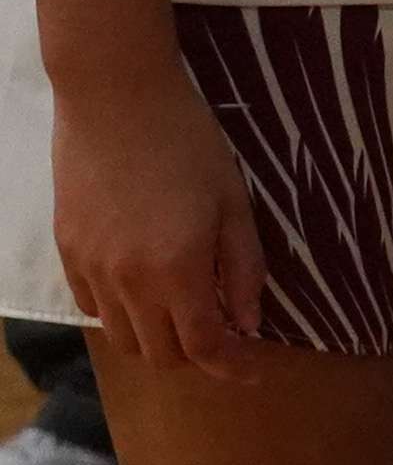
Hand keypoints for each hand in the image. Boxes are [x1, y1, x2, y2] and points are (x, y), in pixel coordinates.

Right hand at [49, 67, 260, 374]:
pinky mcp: (67, 251)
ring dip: (157, 339)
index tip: (254, 366)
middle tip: (224, 332)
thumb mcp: (235, 204)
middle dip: (197, 355)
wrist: (114, 98)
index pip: (206, 348)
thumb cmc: (188, 142)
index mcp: (177, 270)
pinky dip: (121, 313)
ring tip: (185, 313)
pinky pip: (92, 307)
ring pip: (122, 338)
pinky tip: (145, 289)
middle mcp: (127, 281)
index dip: (234, 366)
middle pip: (161, 354)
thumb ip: (244, 270)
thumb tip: (248, 324)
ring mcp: (90, 268)